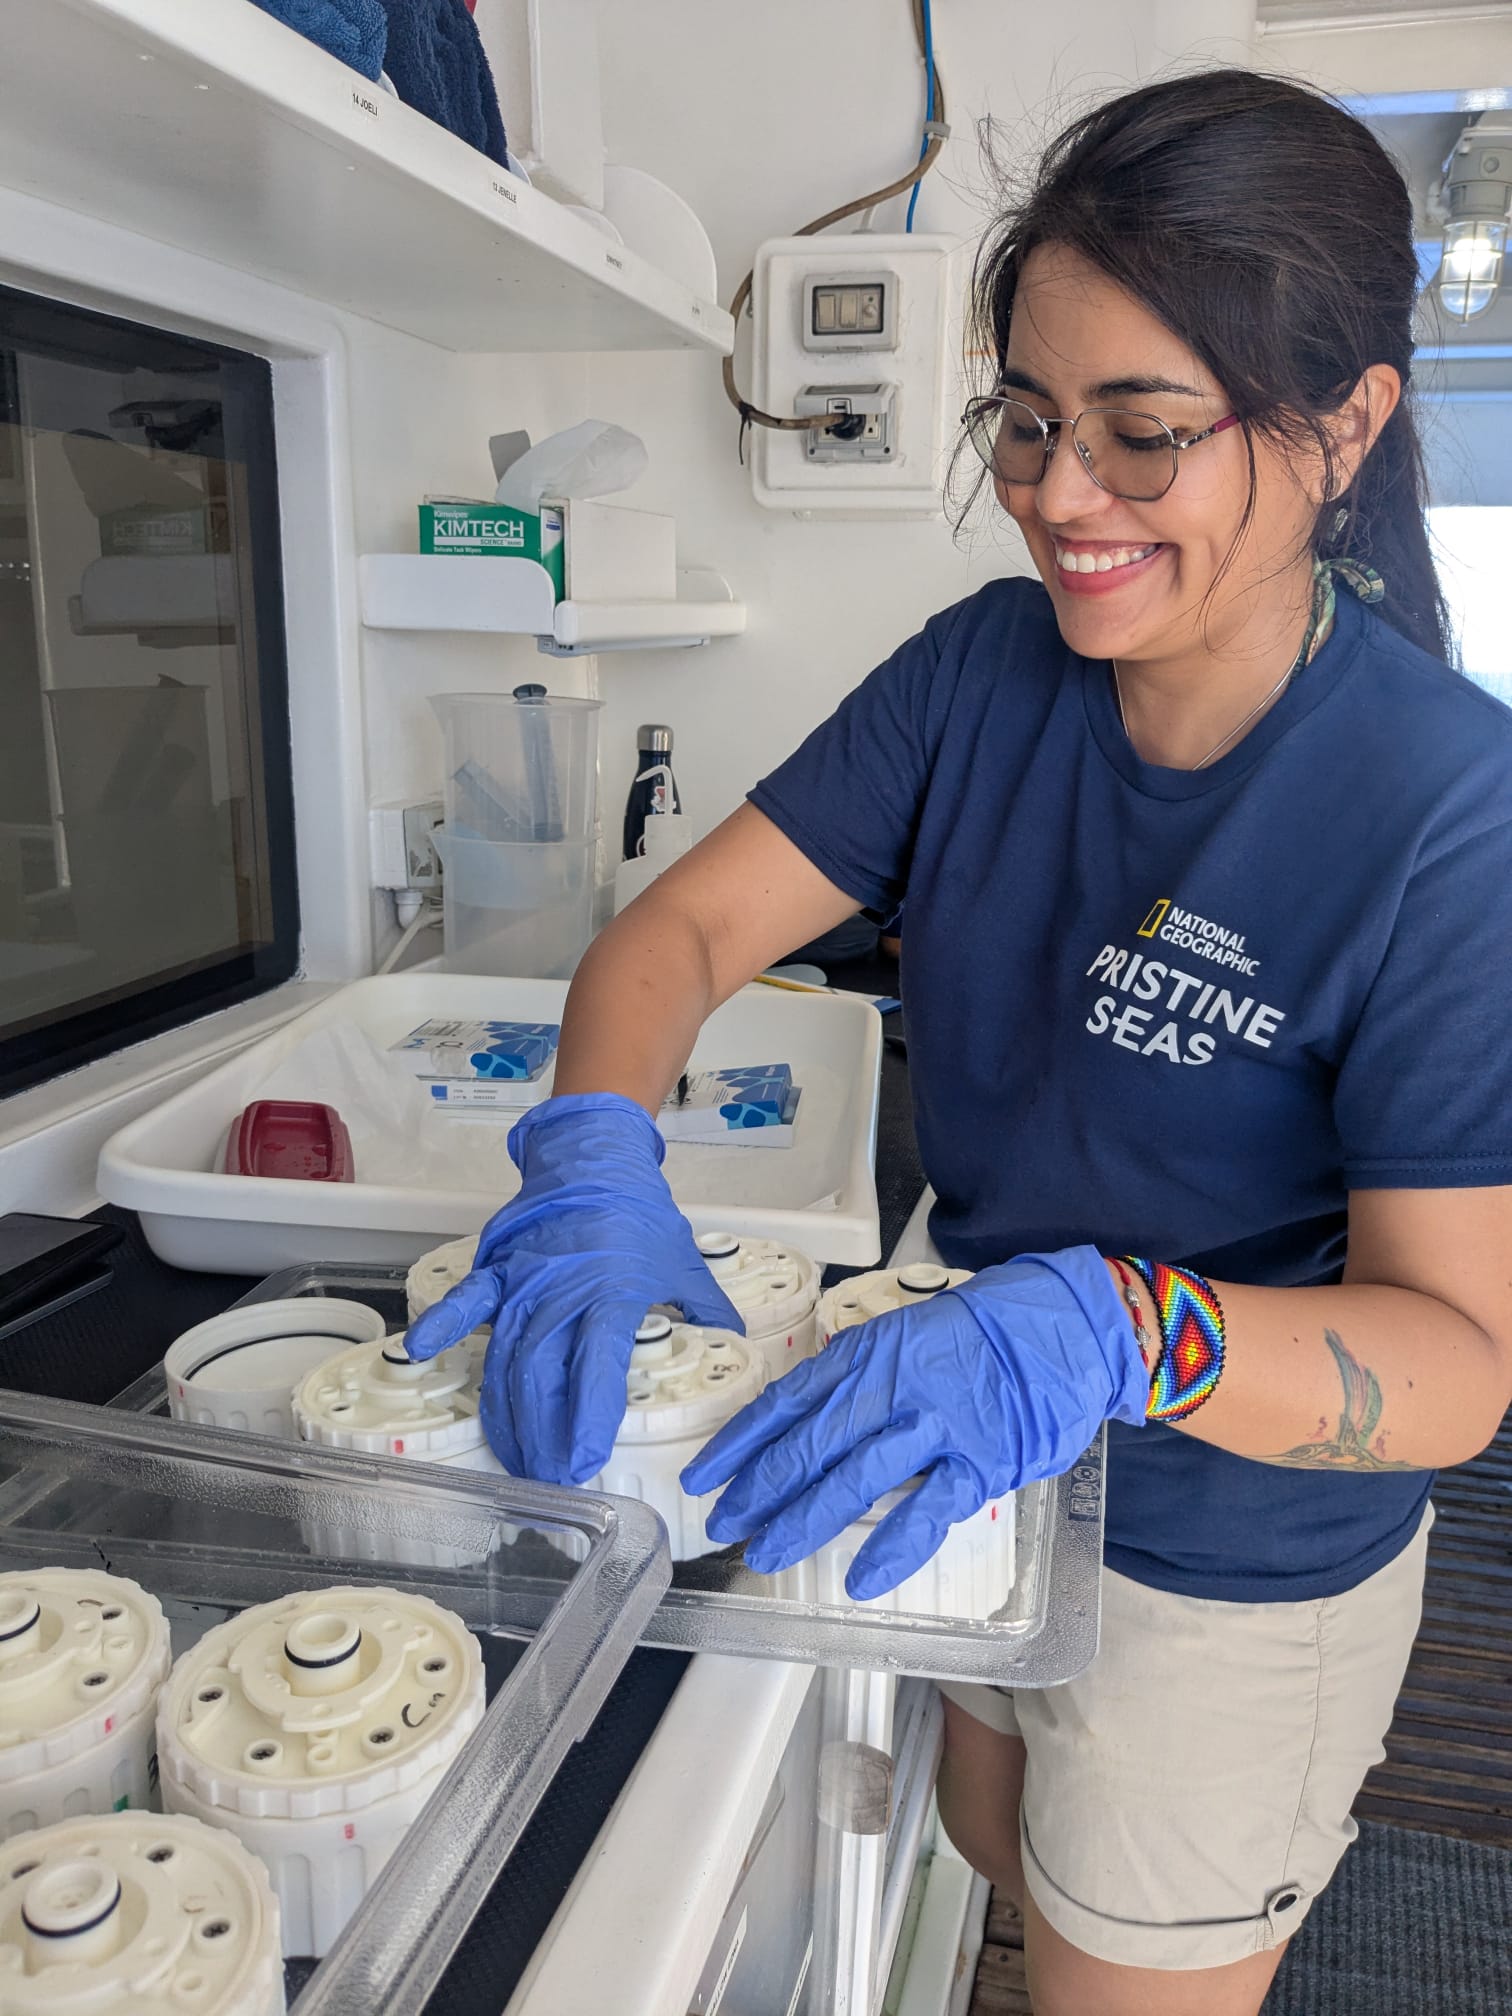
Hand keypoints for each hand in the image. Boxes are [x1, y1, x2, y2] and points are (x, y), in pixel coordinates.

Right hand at [404, 1093, 741, 1484]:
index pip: (596, 1369)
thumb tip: (734, 1341)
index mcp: (611, 1296)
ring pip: (506, 1358)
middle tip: (548, 1481)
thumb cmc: (638, 1214)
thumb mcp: (681, 1262)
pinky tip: (423, 1352)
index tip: (583, 1461)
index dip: (586, 1419)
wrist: (594, 1160)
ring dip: (505, 1413)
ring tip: (513, 1459)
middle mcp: (562, 1294)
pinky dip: (444, 1324)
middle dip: (542, 1437)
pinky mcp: (498, 1270)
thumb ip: (705, 1308)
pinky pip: (467, 1300)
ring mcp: (524, 1283)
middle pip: (543, 1377)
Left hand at [680, 1247, 1146, 1599]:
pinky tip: (859, 1581)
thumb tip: (801, 1421)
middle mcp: (889, 1387)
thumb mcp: (903, 1339)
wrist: (1062, 1326)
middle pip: (807, 1446)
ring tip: (767, 1554)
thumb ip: (856, 1380)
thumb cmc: (977, 1336)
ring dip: (804, 1520)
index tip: (704, 1480)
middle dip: (759, 1491)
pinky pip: (927, 1512)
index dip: (739, 1445)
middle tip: (725, 1527)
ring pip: (852, 1479)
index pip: (784, 1403)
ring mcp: (934, 1425)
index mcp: (865, 1355)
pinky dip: (892, 1549)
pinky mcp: (979, 1462)